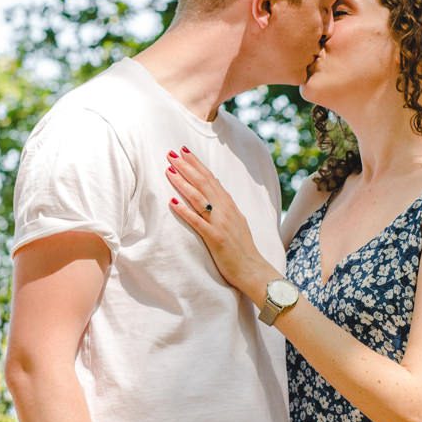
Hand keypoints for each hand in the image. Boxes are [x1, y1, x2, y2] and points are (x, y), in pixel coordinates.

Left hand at [166, 147, 277, 295]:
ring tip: (168, 170)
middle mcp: (225, 210)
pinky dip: (185, 211)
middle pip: (203, 183)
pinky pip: (197, 222)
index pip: (211, 178)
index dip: (197, 164)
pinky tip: (172, 203)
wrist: (253, 270)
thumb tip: (214, 194)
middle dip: (186, 167)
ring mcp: (220, 223)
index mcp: (229, 204)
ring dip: (182, 183)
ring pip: (198, 198)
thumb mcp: (235, 221)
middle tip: (171, 153)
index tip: (184, 151)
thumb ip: (224, 207)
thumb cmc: (242, 247)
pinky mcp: (215, 238)